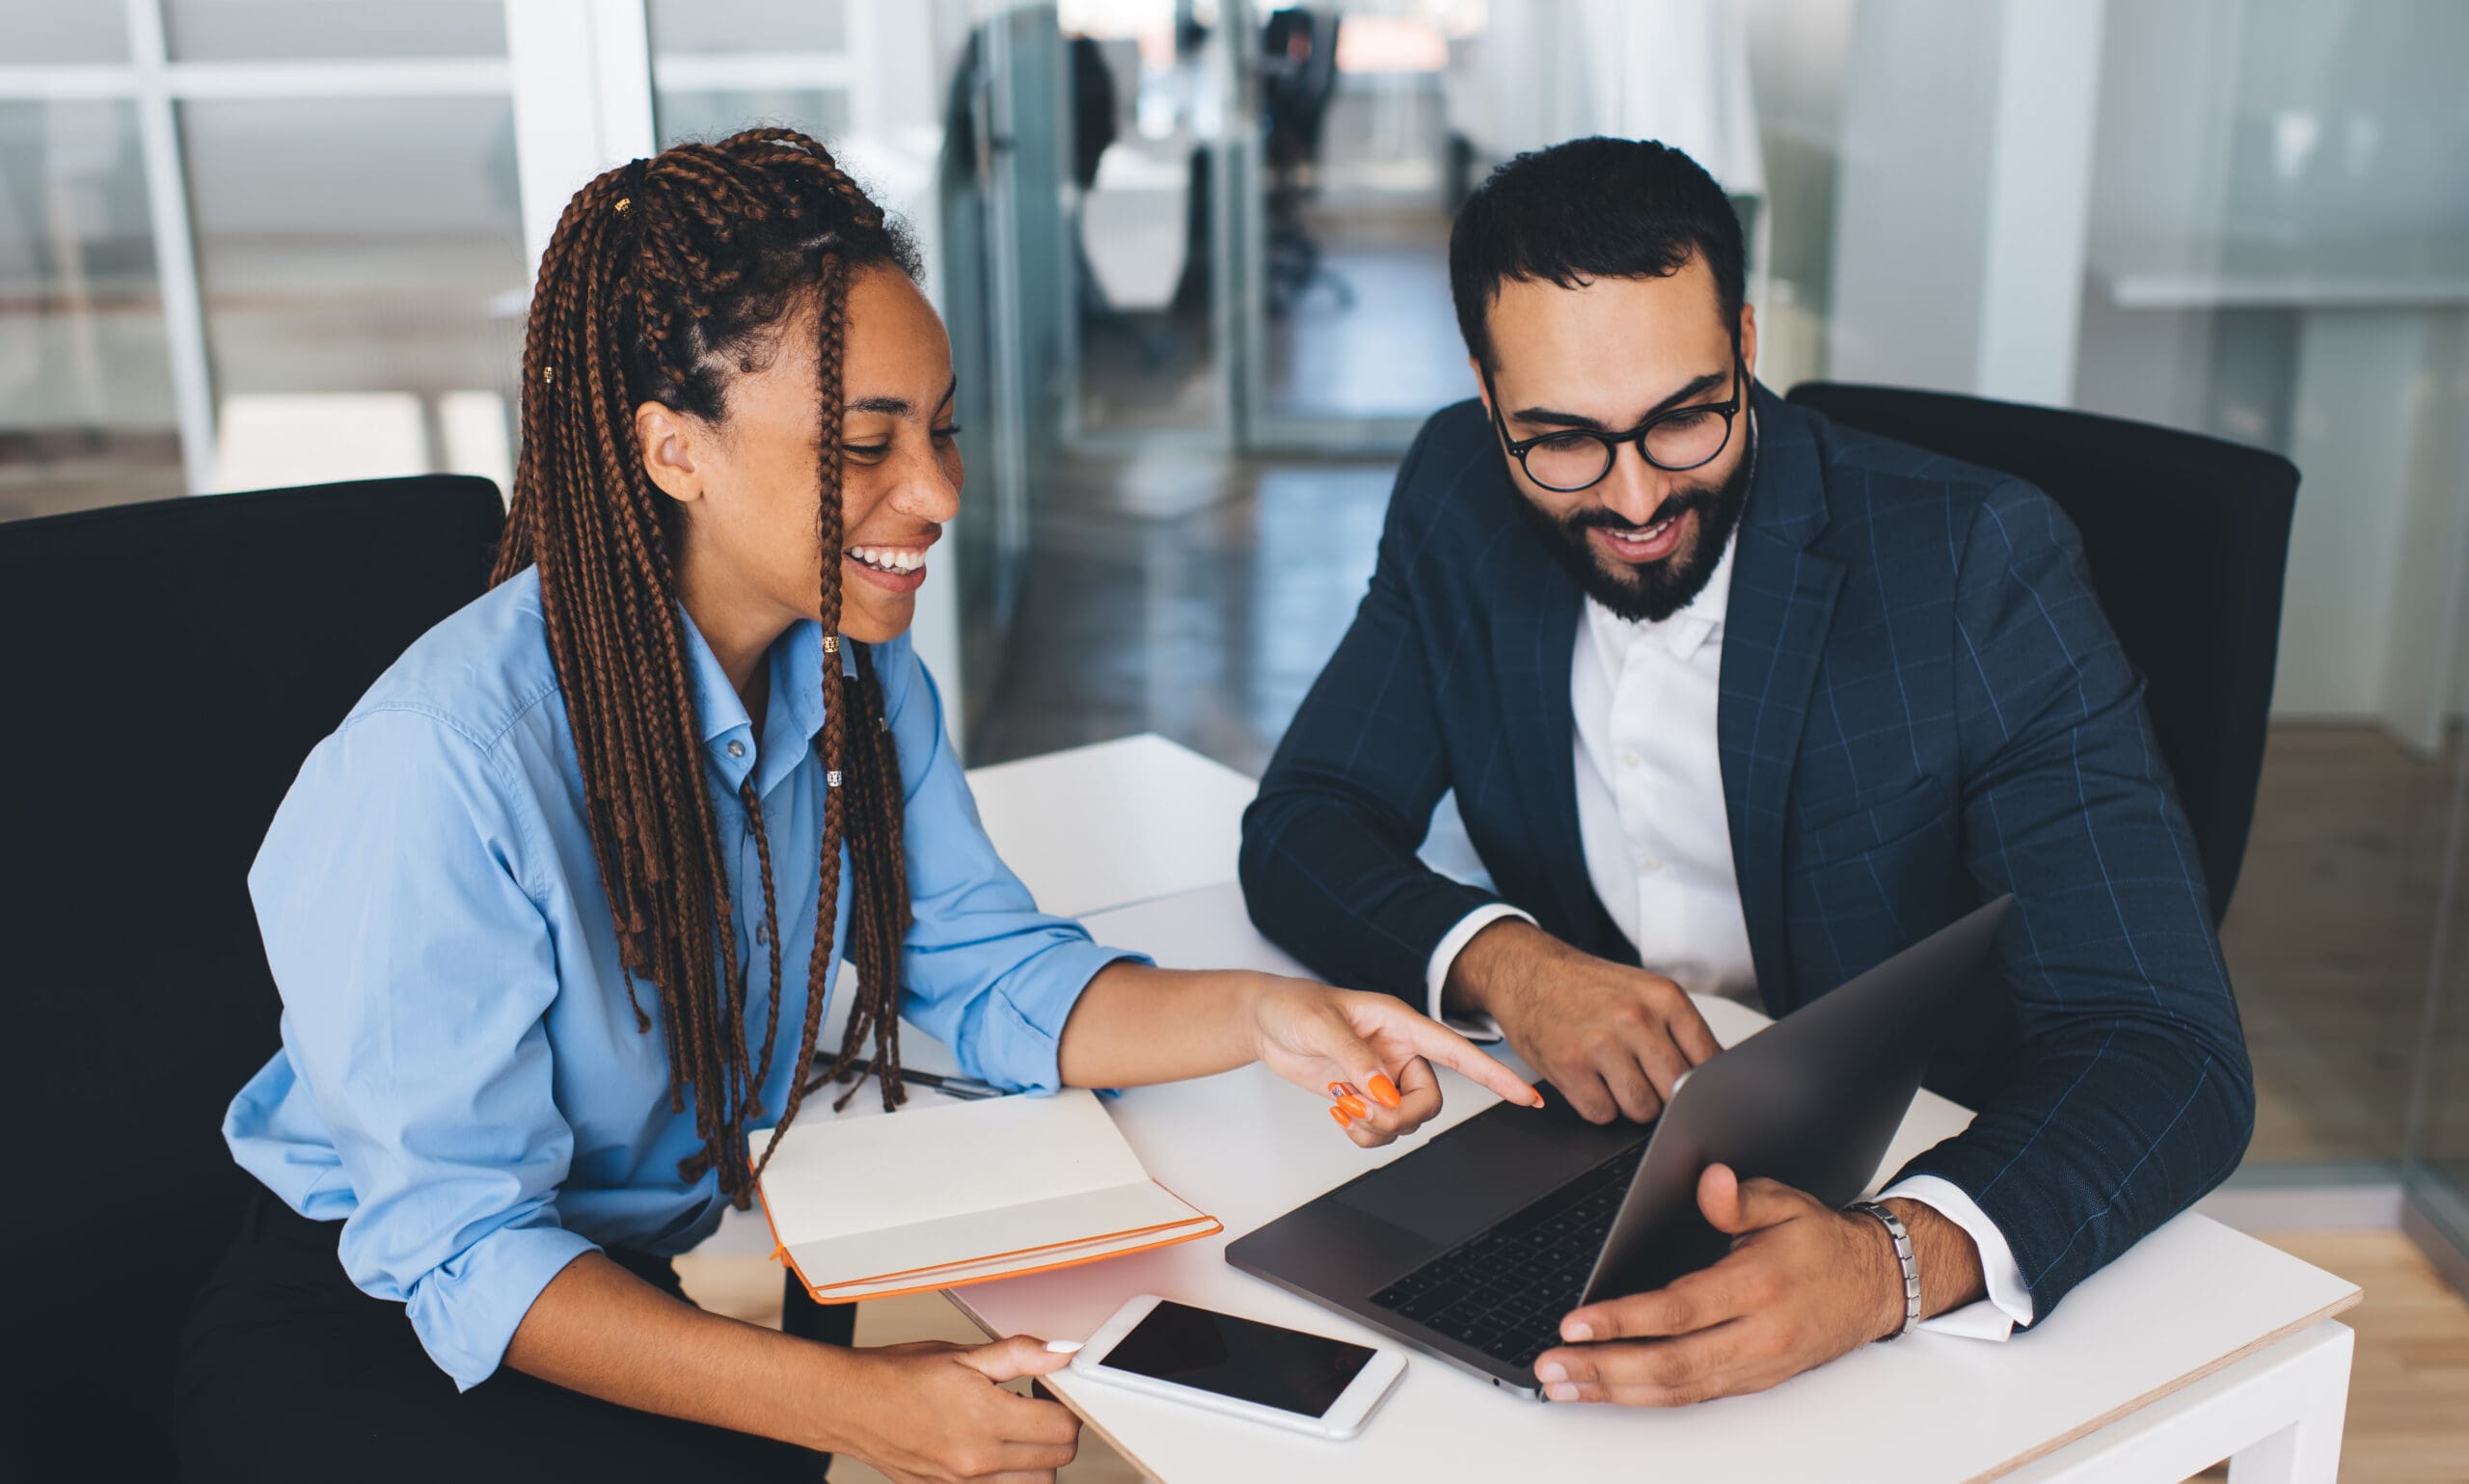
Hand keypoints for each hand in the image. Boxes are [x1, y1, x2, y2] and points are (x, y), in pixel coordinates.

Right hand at [829, 1335, 1081, 1482]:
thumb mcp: (962, 1354)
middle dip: (1057, 1434)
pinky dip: (1007, 1478)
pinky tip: (994, 1452)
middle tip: (1037, 1409)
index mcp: (985, 1417)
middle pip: (1056, 1461)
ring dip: (1037, 1461)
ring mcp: (962, 1483)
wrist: (849, 1405)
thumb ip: (1019, 1355)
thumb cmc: (897, 1376)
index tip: (1053, 1394)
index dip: (1067, 1407)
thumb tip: (1060, 1354)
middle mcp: (977, 1459)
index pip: (1061, 1428)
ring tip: (1017, 1432)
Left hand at [1245, 976, 1542, 1146]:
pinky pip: (1383, 1131)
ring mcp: (1384, 1076)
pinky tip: (1341, 1114)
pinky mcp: (1366, 1096)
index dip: (1495, 1075)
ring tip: (1342, 1105)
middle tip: (1359, 1109)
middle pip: (1430, 1102)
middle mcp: (1400, 1052)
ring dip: (1376, 1126)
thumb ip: (1356, 1058)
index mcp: (1402, 1023)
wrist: (1265, 1022)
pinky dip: (1364, 1134)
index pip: (1459, 1051)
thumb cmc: (1293, 1006)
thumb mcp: (1321, 1024)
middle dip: (1399, 1117)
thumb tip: (1384, 1094)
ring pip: (1408, 1121)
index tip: (1527, 1096)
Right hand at [1445, 919, 1720, 1122]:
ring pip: (1642, 1109)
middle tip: (1644, 1082)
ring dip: (1629, 1105)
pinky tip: (1588, 1080)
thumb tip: (1717, 1079)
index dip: (1702, 1085)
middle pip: (1676, 1092)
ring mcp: (1600, 1042)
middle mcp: (1635, 1017)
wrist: (1527, 970)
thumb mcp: (1643, 992)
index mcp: (1664, 997)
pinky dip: (1597, 1106)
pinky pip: (1602, 1113)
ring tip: (1613, 1078)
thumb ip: (1678, 1031)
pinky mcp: (1568, 1065)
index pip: (1708, 1062)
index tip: (1694, 1092)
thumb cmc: (1587, 987)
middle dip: (1664, 1097)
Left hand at [1532, 1165, 1981, 1405]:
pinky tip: (1607, 1391)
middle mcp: (1758, 1335)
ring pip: (1678, 1390)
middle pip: (1671, 1364)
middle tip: (1551, 1367)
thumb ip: (1740, 1197)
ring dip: (1615, 1392)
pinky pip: (1692, 1396)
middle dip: (1604, 1369)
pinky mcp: (1753, 1380)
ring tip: (1564, 1385)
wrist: (1877, 1284)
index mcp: (1759, 1285)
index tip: (1576, 1323)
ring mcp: (1756, 1365)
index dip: (1624, 1320)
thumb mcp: (1787, 1202)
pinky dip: (1644, 1397)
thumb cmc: (1824, 1243)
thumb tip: (1709, 1181)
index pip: (1680, 1310)